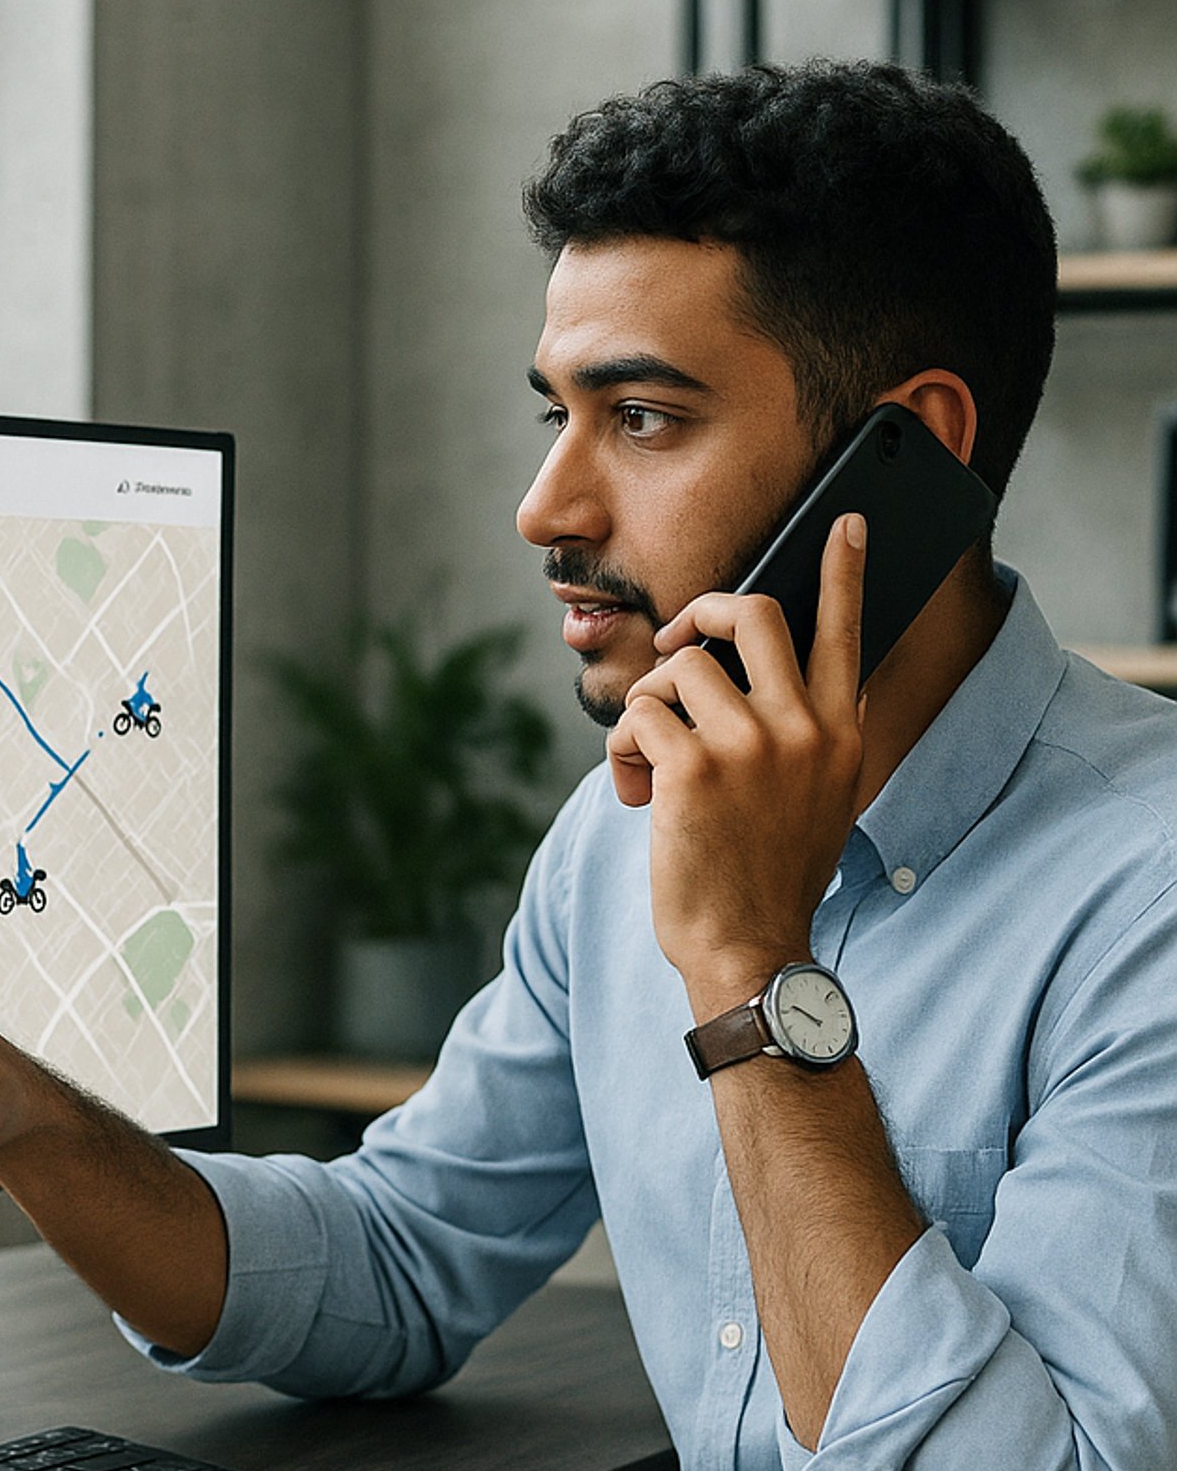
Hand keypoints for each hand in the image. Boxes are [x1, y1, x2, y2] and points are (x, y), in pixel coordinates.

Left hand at [606, 516, 866, 1012]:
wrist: (748, 947)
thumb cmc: (769, 875)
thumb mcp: (818, 799)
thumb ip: (805, 735)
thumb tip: (757, 676)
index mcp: (840, 733)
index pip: (846, 632)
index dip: (842, 572)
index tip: (845, 522)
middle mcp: (803, 728)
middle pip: (750, 614)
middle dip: (701, 612)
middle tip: (679, 642)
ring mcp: (750, 745)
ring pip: (679, 669)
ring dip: (650, 707)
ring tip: (653, 761)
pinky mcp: (693, 767)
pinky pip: (639, 716)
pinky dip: (625, 751)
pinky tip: (640, 793)